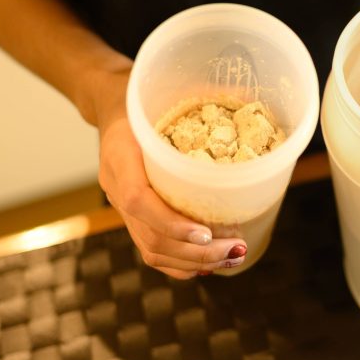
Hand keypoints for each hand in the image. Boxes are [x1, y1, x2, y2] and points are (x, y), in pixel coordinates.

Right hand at [92, 67, 246, 278]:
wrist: (112, 105)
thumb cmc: (144, 97)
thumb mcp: (161, 94)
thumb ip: (197, 99)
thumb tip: (248, 97)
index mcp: (120, 156)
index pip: (139, 201)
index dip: (172, 223)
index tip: (207, 234)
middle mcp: (116, 187)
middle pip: (150, 237)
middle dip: (196, 252)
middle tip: (235, 251)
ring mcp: (121, 207)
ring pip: (151, 250)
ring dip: (193, 262)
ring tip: (231, 258)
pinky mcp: (131, 217)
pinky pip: (151, 250)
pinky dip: (180, 264)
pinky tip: (209, 264)